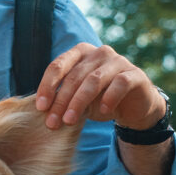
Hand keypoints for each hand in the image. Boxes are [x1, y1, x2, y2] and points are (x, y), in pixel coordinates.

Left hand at [35, 43, 165, 130]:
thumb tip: (43, 110)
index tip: (40, 107)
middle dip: (61, 101)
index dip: (47, 86)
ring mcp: (118, 61)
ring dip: (79, 102)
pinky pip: (119, 83)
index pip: (58, 66)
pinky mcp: (134, 74)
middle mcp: (98, 52)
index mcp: (80, 53)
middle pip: (74, 76)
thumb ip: (64, 99)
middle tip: (52, 122)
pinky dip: (109, 98)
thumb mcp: (78, 99)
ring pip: (94, 80)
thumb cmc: (100, 100)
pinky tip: (102, 112)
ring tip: (69, 121)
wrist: (134, 106)